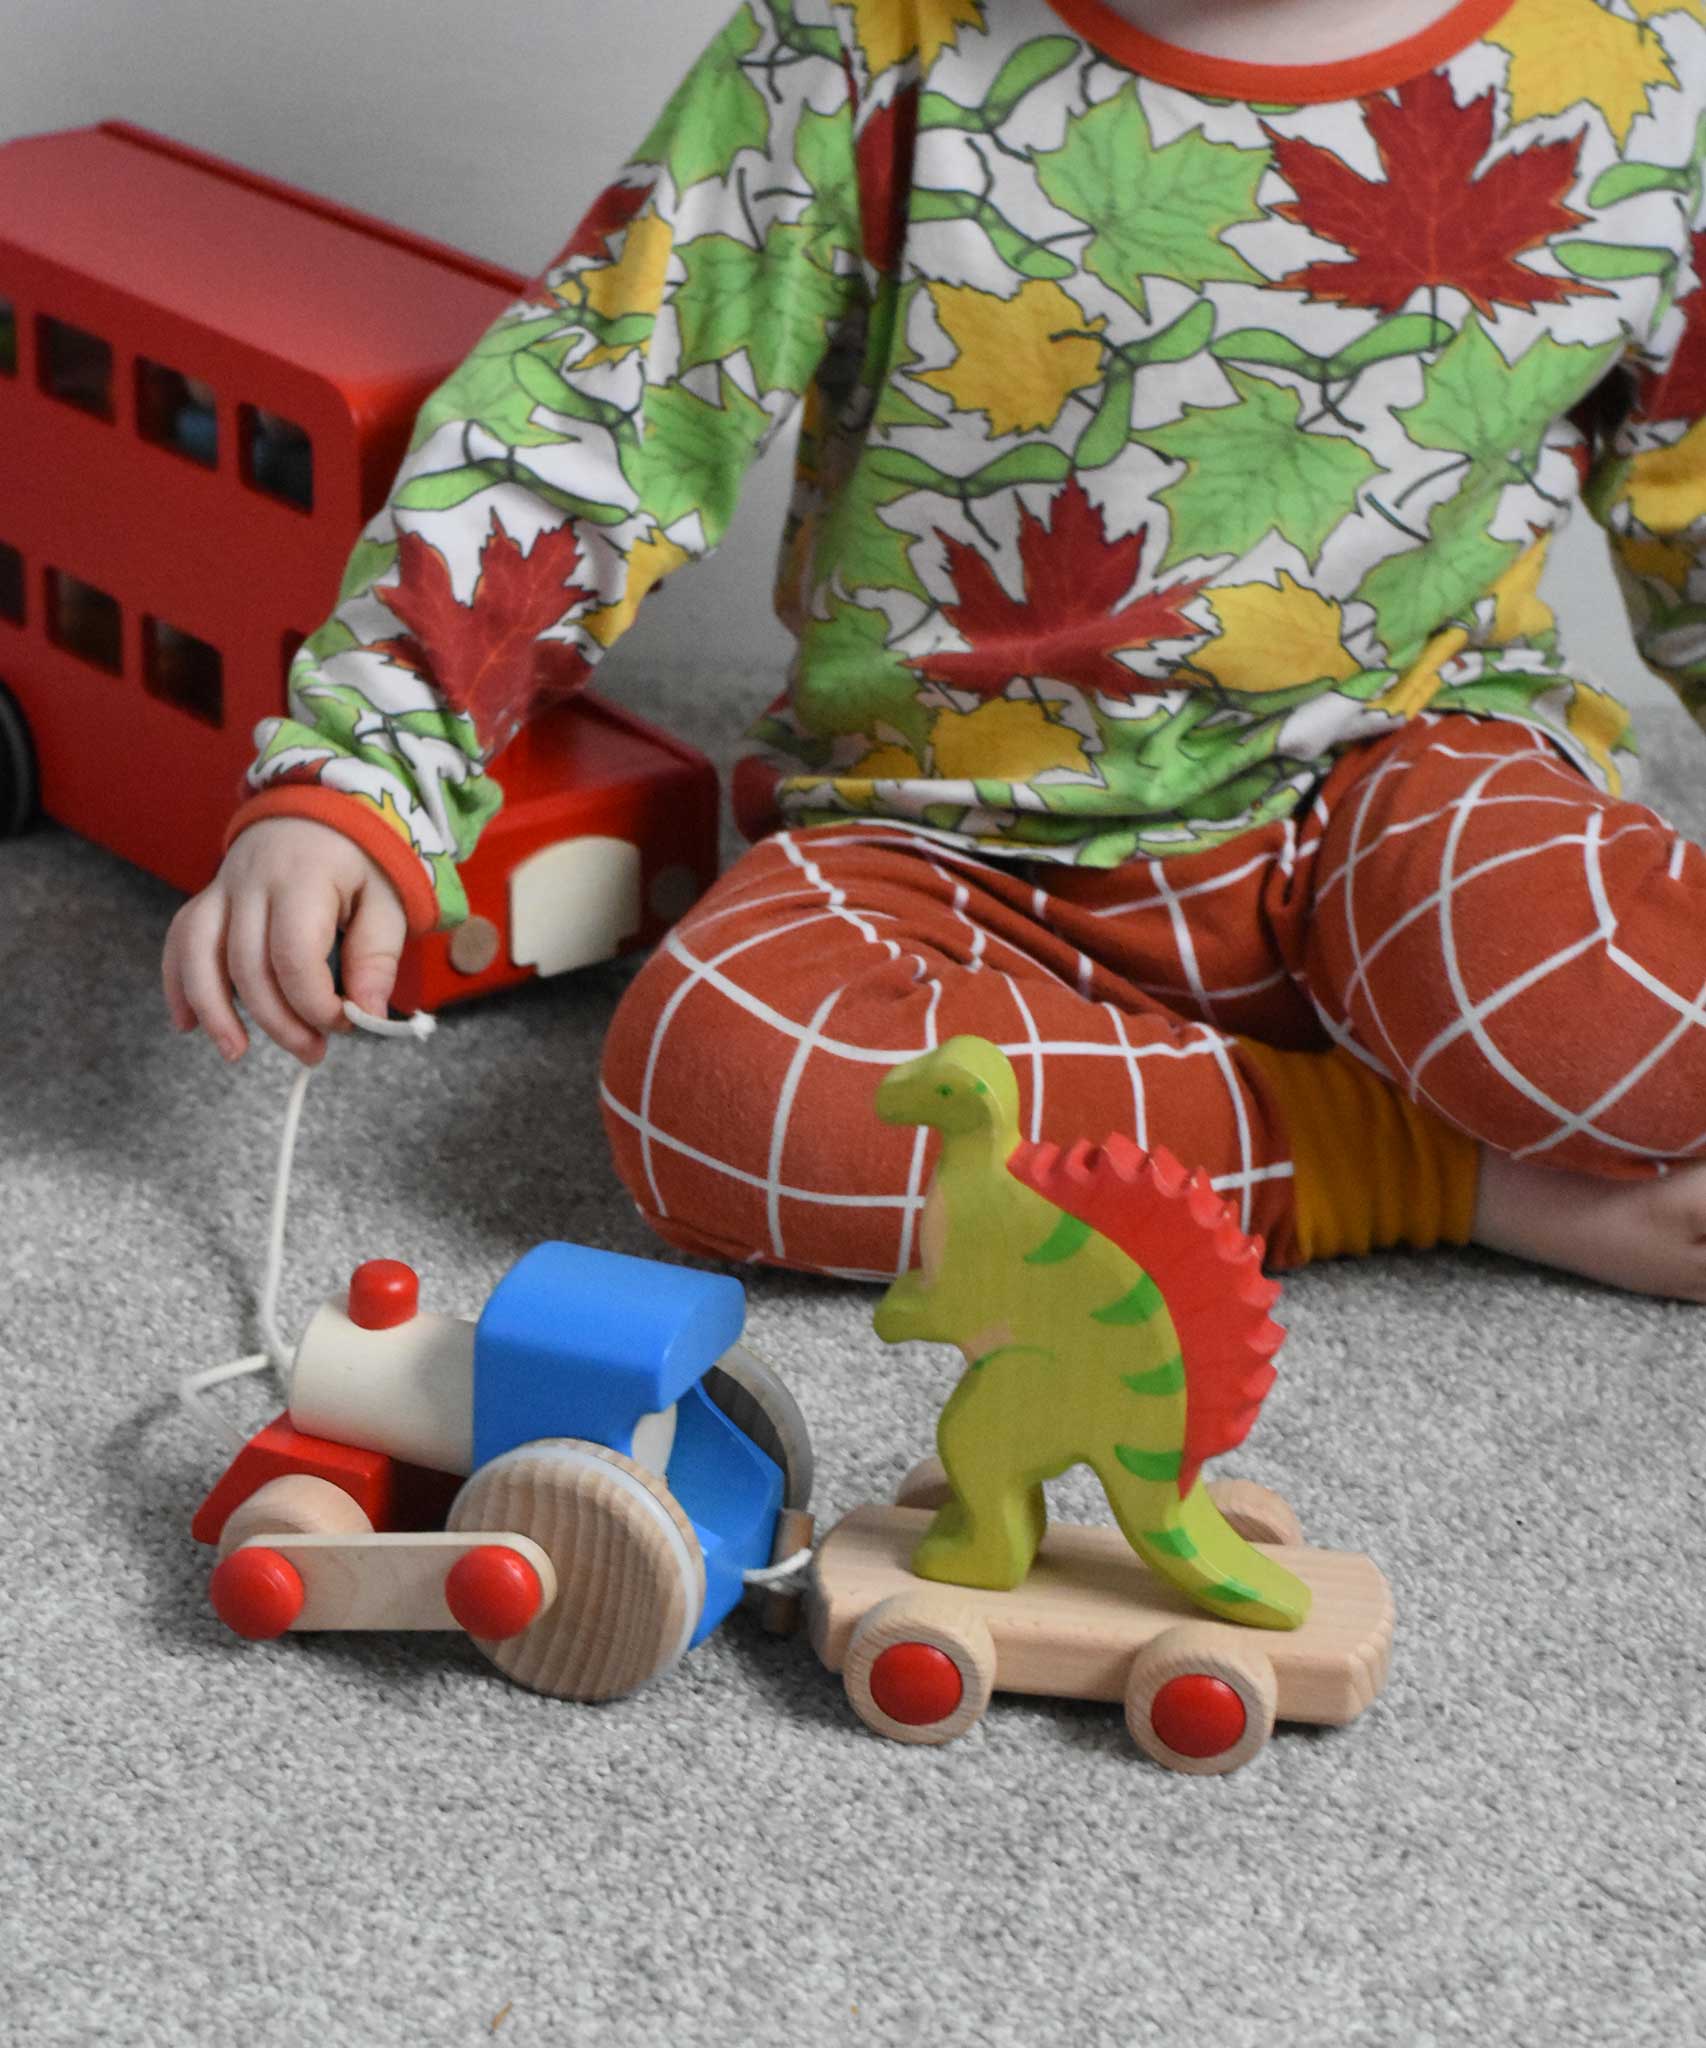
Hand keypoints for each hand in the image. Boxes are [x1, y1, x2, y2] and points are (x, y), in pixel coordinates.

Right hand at [162, 817, 406, 1064]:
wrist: (320, 810)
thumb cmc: (360, 860)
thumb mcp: (388, 900)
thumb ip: (376, 957)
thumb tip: (367, 1016)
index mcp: (302, 878)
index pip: (293, 955)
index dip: (314, 1003)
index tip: (344, 1023)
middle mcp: (251, 882)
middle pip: (247, 965)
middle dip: (278, 1022)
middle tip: (313, 1053)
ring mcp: (221, 889)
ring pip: (199, 954)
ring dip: (213, 1010)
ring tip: (236, 1053)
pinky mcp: (207, 900)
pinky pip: (180, 941)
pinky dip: (177, 983)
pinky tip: (187, 1024)